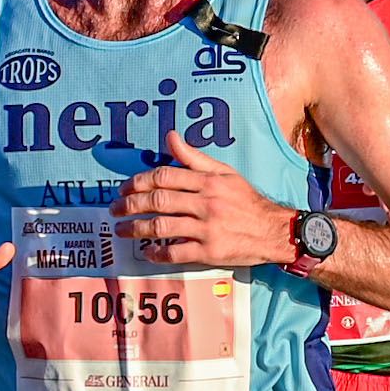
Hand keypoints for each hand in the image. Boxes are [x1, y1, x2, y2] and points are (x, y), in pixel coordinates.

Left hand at [118, 134, 296, 270]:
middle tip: (115, 209)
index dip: (139, 182)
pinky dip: (157, 253)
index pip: (165, 176)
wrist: (275, 231)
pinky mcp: (210, 251)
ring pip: (162, 227)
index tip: (124, 188)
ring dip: (136, 229)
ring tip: (121, 231)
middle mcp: (206, 203)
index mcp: (208, 181)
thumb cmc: (247, 201)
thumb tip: (170, 137)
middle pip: (158, 201)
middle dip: (130, 205)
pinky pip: (176, 252)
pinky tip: (147, 253)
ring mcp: (207, 228)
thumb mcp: (224, 173)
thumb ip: (194, 157)